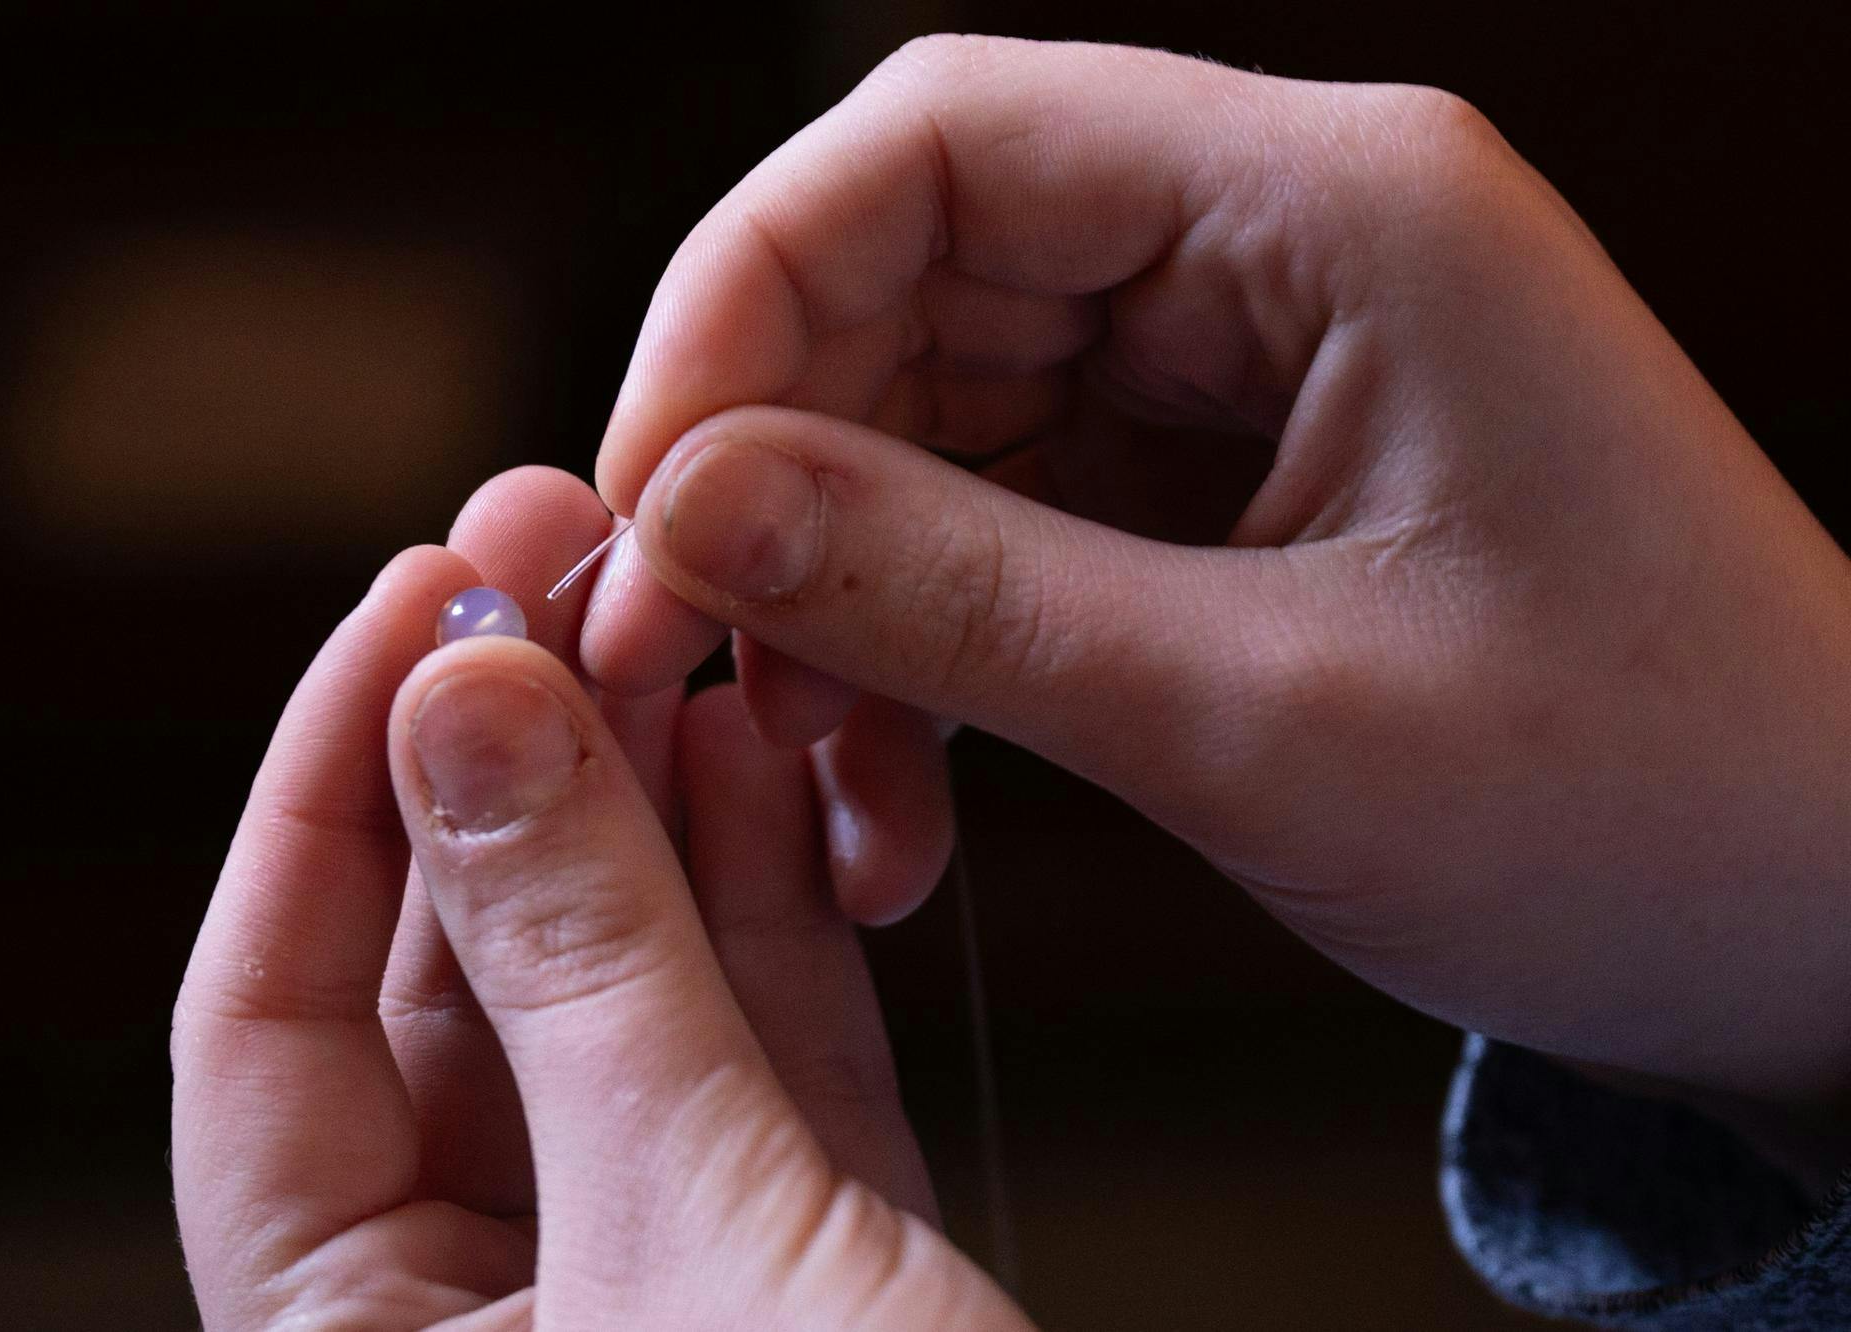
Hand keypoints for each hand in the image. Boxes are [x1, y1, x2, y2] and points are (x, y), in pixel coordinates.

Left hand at [171, 472, 1028, 1328]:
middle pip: (459, 975)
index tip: (414, 600)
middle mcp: (488, 1310)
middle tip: (564, 553)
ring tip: (681, 620)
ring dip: (650, 798)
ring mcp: (656, 1267)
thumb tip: (461, 704)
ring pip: (622, 985)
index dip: (328, 790)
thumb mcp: (690, 1238)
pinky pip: (755, 1041)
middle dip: (512, 758)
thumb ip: (578, 966)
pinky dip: (760, 896)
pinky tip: (760, 752)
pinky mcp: (808, 1247)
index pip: (267, 1022)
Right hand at [582, 37, 1850, 1153]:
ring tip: (821, 783)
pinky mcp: (1224, 480)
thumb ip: (951, 595)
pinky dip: (920, 645)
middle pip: (911, 276)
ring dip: (837, 591)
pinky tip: (896, 790)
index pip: (938, 145)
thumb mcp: (1261, 714)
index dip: (740, 299)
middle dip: (769, 471)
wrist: (1815, 927)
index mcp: (1337, 211)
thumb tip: (684, 509)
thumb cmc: (1638, 807)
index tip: (643, 498)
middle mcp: (1278, 246)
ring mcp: (1246, 364)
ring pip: (932, 414)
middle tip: (681, 661)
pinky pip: (999, 516)